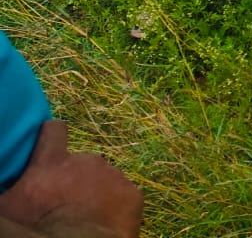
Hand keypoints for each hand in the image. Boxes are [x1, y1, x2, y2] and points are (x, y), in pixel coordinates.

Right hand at [0, 121, 141, 237]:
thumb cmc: (34, 227)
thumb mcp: (9, 205)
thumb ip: (12, 186)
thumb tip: (10, 184)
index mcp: (53, 162)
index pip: (54, 131)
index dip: (52, 136)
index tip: (51, 143)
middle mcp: (86, 161)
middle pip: (81, 163)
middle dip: (75, 178)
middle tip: (65, 201)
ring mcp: (113, 176)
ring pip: (104, 180)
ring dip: (96, 192)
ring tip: (84, 214)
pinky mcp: (132, 194)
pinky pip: (123, 196)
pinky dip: (115, 206)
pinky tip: (104, 221)